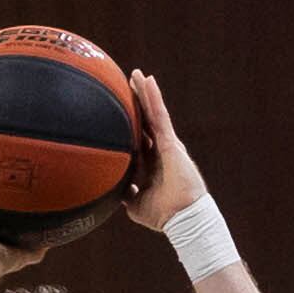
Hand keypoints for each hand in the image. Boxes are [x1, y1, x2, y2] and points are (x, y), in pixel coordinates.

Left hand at [122, 69, 203, 227]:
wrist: (181, 217)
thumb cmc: (163, 214)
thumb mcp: (136, 204)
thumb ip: (125, 195)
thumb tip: (112, 192)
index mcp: (152, 163)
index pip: (139, 137)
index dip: (131, 123)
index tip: (120, 109)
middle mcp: (160, 150)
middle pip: (146, 120)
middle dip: (137, 101)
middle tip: (127, 83)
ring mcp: (166, 144)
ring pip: (153, 113)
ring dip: (144, 93)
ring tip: (136, 74)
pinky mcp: (171, 142)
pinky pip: (160, 115)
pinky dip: (154, 98)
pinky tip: (147, 81)